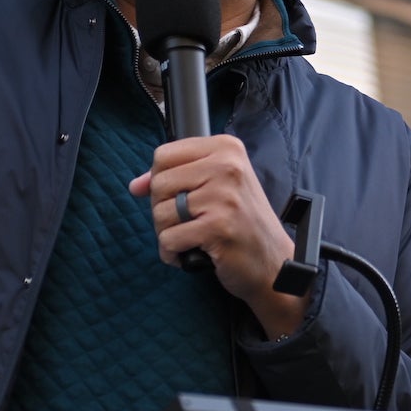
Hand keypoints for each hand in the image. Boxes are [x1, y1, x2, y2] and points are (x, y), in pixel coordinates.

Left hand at [131, 135, 306, 338]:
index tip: (175, 198)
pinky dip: (172, 253)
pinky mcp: (218, 227)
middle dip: (162, 210)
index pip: (163, 155)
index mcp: (226, 148)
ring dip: (167, 234)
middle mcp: (227, 166)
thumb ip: (176, 178)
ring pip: (160, 213)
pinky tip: (190, 254)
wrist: (274, 262)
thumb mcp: (216, 187)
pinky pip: (169, 239)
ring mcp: (223, 196)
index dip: (159, 181)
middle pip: (158, 184)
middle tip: (187, 223)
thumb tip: (135, 185)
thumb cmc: (242, 223)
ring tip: (191, 238)